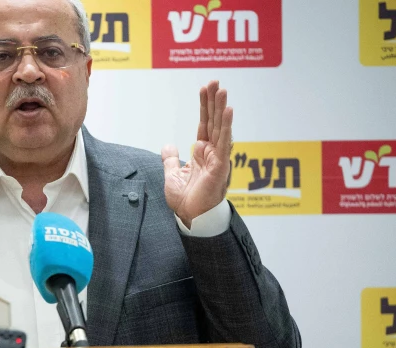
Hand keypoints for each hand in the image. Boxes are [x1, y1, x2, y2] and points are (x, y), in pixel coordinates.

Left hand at [162, 80, 233, 227]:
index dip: (205, 106)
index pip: (205, 123)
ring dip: (221, 108)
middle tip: (215, 81)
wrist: (190, 217)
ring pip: (221, 128)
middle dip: (214, 101)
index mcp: (202, 152)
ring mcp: (218, 158)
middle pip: (214, 121)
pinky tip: (227, 111)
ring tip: (222, 90)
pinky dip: (226, 126)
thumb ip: (170, 159)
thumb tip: (168, 145)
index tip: (205, 89)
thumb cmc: (186, 200)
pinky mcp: (220, 166)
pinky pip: (224, 143)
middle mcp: (212, 152)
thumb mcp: (172, 175)